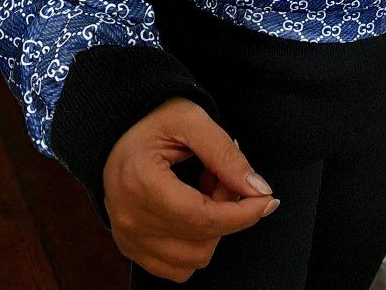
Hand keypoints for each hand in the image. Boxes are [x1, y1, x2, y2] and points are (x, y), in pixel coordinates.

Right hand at [103, 96, 279, 281]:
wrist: (119, 127)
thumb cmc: (152, 118)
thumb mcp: (191, 120)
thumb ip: (225, 154)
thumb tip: (258, 189)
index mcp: (140, 182)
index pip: (200, 217)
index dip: (241, 214)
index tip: (266, 200)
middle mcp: (129, 218)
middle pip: (201, 239)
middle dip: (228, 211)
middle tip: (225, 175)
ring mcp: (128, 237)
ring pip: (193, 259)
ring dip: (213, 229)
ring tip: (205, 189)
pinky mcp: (131, 248)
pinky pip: (177, 267)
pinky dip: (196, 244)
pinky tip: (193, 210)